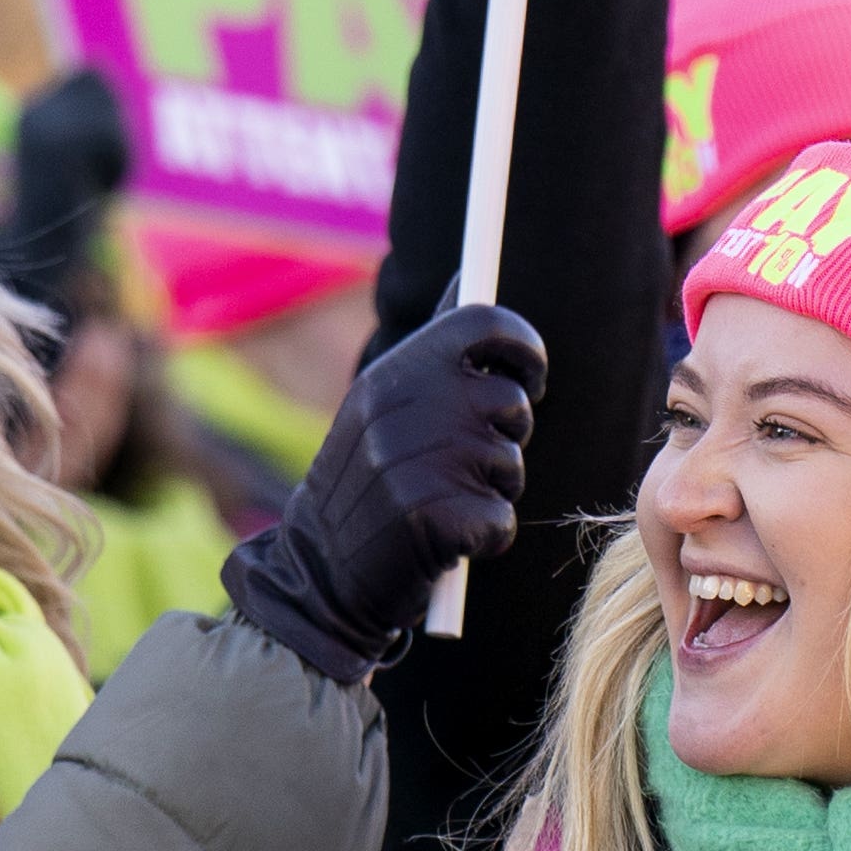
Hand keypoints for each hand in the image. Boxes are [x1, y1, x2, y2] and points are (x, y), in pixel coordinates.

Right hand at [221, 300, 545, 678]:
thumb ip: (431, 346)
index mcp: (394, 373)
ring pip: (511, 464)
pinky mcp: (437, 520)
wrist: (319, 570)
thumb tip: (467, 280)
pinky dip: (484, 537)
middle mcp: (408, 409)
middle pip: (512, 401)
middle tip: (467, 462)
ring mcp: (422, 464)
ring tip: (441, 502)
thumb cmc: (365, 482)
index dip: (524, 346)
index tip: (530, 374)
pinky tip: (446, 541)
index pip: (485, 323)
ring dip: (492, 489)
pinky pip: (501, 520)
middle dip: (506, 436)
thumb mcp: (381, 404)